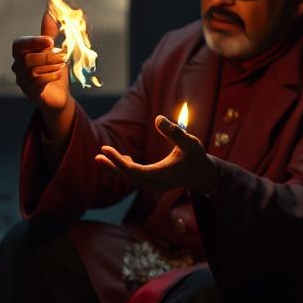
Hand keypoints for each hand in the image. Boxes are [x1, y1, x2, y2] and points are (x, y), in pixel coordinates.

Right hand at [11, 11, 72, 121]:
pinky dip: (50, 76)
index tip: (50, 41)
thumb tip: (48, 12)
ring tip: (62, 64)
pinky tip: (58, 74)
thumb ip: (48, 33)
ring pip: (33, 71)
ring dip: (50, 66)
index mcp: (21, 53)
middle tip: (62, 55)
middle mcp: (18, 67)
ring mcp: (22, 81)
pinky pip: (38, 83)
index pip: (19, 44)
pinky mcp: (31, 93)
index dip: (33, 41)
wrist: (59, 94)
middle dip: (47, 56)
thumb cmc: (53, 68)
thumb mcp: (53, 49)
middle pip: (27, 59)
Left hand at [94, 114, 216, 193]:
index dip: (117, 161)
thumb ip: (175, 132)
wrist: (204, 175)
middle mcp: (154, 183)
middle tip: (97, 156)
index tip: (105, 149)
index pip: (132, 171)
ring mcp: (153, 184)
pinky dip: (126, 168)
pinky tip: (122, 157)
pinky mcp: (154, 182)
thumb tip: (158, 118)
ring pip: (130, 177)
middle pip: (127, 177)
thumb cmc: (198, 158)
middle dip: (112, 167)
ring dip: (116, 167)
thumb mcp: (189, 143)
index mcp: (160, 176)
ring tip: (102, 156)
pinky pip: (136, 176)